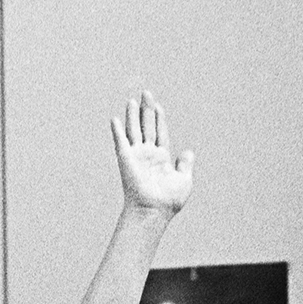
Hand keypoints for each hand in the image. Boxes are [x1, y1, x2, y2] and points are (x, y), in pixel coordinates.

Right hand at [112, 92, 192, 215]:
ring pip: (134, 131)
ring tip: (132, 100)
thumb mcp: (184, 179)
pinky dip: (117, 131)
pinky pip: (121, 142)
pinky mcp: (126, 159)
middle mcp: (147, 155)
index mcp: (161, 158)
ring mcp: (136, 156)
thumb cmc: (169, 200)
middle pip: (146, 127)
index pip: (159, 133)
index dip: (159, 119)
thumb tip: (188, 152)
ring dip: (133, 115)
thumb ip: (185, 164)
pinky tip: (114, 119)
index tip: (158, 106)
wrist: (154, 210)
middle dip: (146, 110)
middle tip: (145, 93)